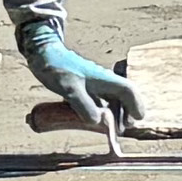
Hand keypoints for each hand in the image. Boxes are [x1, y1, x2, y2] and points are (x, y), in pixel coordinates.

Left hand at [21, 24, 145, 127]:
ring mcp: (92, 84)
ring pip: (110, 99)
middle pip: (123, 96)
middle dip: (128, 111)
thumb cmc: (57, 67)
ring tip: (113, 128)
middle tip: (126, 128)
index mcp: (104, 79)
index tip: (138, 120)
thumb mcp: (69, 89)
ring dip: (114, 113)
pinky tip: (94, 119)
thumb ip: (84, 106)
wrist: (42, 53)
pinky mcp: (82, 86)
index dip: (136, 105)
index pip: (128, 91)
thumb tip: (98, 121)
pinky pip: (97, 100)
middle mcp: (102, 81)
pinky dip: (100, 111)